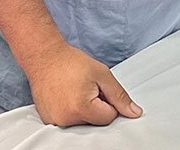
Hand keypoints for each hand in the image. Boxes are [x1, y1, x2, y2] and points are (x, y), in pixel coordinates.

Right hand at [25, 44, 142, 126]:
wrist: (44, 56)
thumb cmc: (71, 62)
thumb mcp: (102, 74)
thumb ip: (120, 96)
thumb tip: (134, 113)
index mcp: (82, 108)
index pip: (109, 117)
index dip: (107, 101)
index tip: (97, 88)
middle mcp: (66, 119)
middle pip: (95, 122)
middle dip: (95, 106)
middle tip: (84, 88)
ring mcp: (55, 122)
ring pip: (82, 123)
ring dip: (82, 110)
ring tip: (73, 90)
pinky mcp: (48, 120)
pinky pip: (68, 121)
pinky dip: (70, 111)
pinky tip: (65, 96)